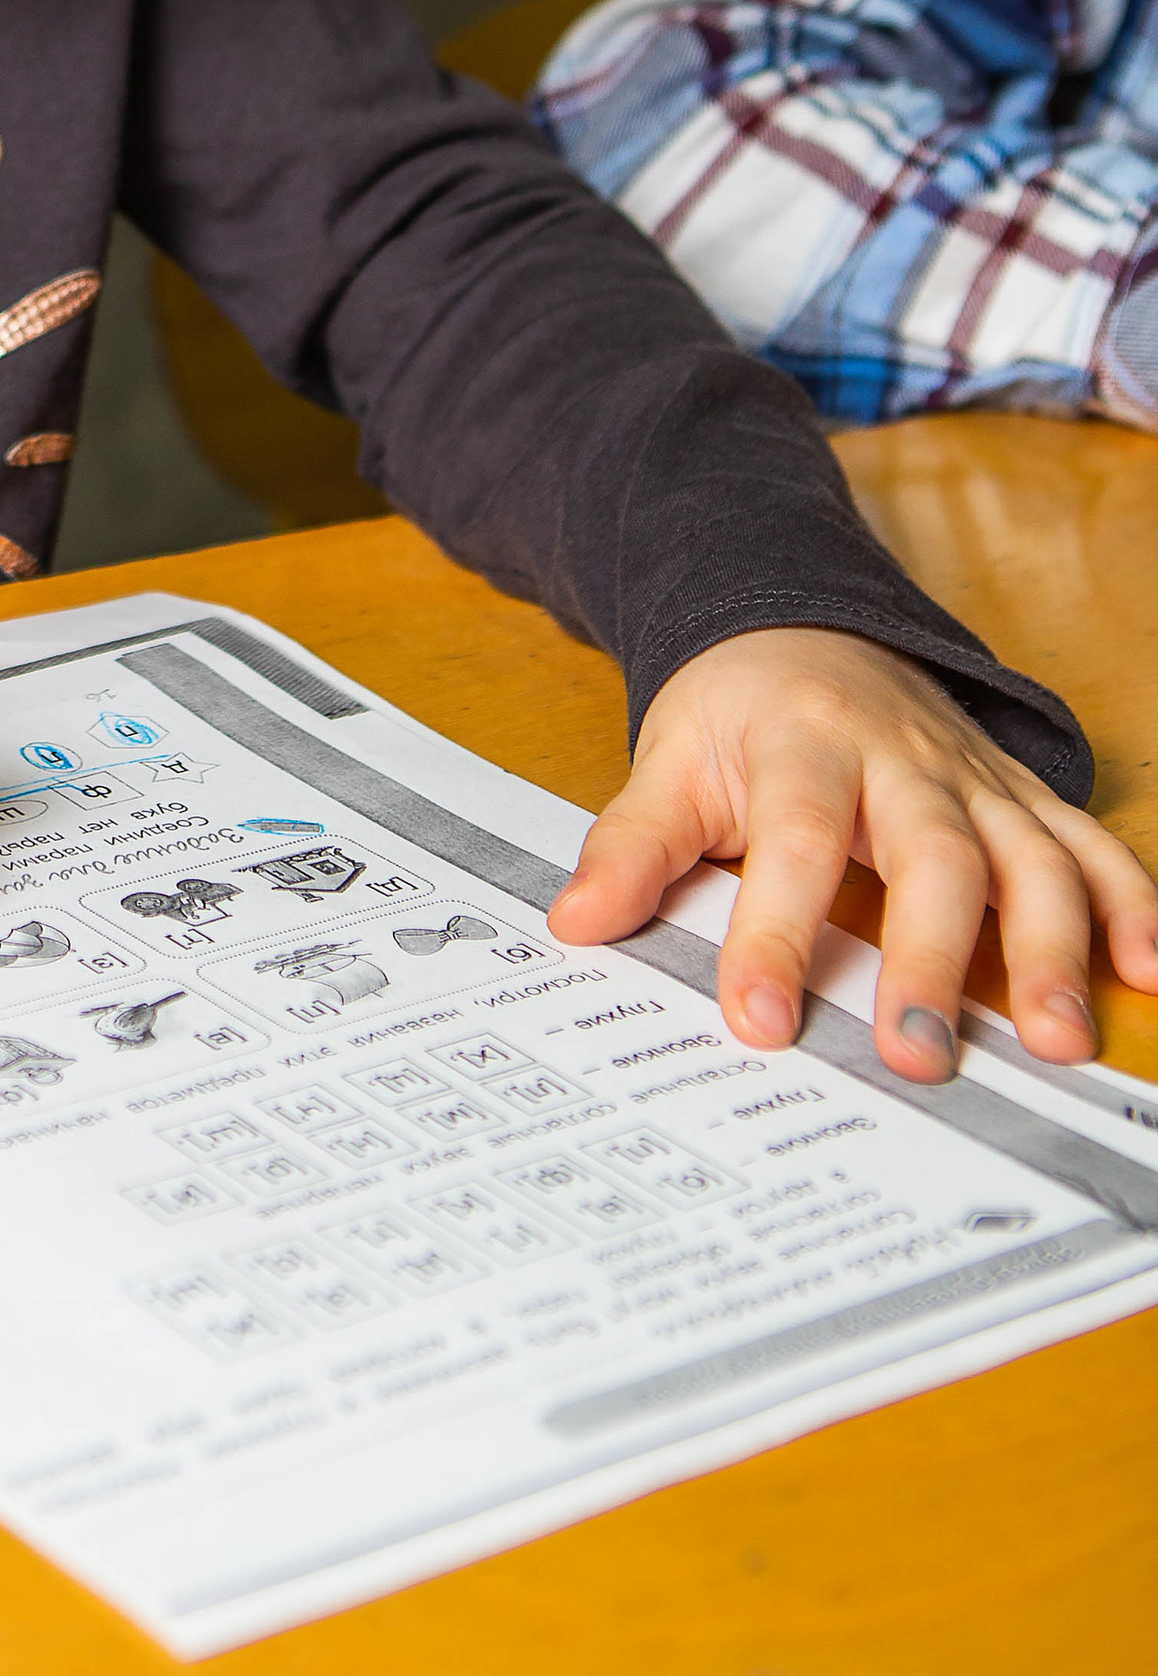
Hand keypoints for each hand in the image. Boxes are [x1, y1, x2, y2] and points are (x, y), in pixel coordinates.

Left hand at [547, 627, 1157, 1078]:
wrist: (800, 619)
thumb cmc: (737, 712)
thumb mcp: (669, 761)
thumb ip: (631, 845)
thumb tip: (575, 924)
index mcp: (803, 743)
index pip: (794, 841)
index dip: (777, 933)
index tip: (760, 1023)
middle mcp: (903, 758)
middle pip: (932, 854)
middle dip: (932, 957)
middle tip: (920, 1056)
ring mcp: (972, 776)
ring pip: (1029, 853)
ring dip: (1050, 947)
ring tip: (1057, 1040)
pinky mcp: (1018, 795)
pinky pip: (1086, 841)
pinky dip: (1129, 901)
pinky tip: (1147, 970)